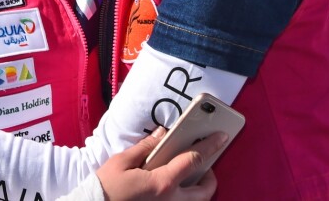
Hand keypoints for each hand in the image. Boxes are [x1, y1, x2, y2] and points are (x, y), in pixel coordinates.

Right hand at [96, 129, 226, 199]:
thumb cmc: (108, 186)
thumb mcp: (123, 160)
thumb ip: (146, 146)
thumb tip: (162, 134)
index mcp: (162, 183)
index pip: (192, 161)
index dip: (209, 146)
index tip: (221, 137)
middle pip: (205, 191)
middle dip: (210, 176)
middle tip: (204, 162)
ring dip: (199, 189)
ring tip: (191, 174)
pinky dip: (185, 195)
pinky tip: (175, 185)